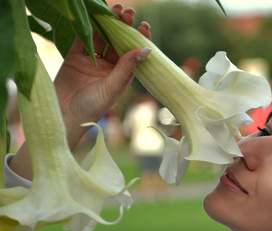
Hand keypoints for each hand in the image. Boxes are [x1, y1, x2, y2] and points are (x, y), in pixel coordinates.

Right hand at [54, 4, 151, 149]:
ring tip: (114, 10)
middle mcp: (108, 67)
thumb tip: (145, 50)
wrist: (64, 116)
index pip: (133, 53)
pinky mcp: (74, 58)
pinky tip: (93, 16)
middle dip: (124, 27)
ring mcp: (91, 61)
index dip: (139, 39)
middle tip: (128, 13)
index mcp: (122, 75)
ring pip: (101, 38)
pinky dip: (87, 28)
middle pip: (118, 42)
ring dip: (107, 24)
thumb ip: (126, 68)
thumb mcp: (112, 87)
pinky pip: (82, 39)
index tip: (144, 26)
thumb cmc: (92, 108)